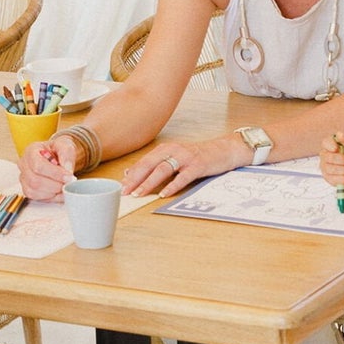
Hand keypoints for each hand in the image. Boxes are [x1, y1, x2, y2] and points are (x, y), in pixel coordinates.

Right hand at [20, 137, 76, 200]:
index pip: (38, 166)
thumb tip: (67, 169)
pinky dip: (50, 197)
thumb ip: (66, 154)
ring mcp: (24, 178)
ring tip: (64, 186)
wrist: (57, 156)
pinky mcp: (27, 189)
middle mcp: (23, 164)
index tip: (69, 177)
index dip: (54, 174)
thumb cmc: (58, 150)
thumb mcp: (65, 146)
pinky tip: (59, 192)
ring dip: (52, 192)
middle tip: (68, 183)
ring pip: (34, 191)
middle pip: (34, 181)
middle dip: (55, 185)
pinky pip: (35, 198)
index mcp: (31, 151)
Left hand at [122, 135, 240, 195]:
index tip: (120, 186)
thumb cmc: (196, 158)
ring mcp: (185, 157)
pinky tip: (164, 194)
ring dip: (149, 182)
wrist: (223, 150)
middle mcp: (173, 150)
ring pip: (162, 170)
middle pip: (149, 164)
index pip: (143, 162)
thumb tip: (130, 173)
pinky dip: (172, 186)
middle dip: (135, 179)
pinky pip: (182, 177)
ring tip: (139, 194)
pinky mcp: (197, 165)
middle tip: (125, 192)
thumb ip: (154, 165)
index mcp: (165, 149)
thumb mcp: (173, 158)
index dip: (131, 175)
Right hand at [319, 133, 343, 187]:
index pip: (325, 143)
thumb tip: (339, 134)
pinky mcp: (328, 178)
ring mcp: (324, 168)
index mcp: (328, 145)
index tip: (336, 148)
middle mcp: (324, 156)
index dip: (330, 145)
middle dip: (342, 160)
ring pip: (332, 170)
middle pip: (329, 158)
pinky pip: (335, 180)